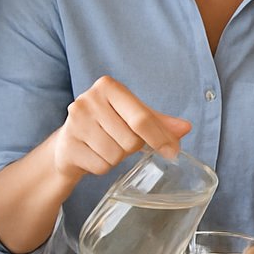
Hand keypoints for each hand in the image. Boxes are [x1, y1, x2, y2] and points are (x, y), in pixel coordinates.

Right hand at [52, 75, 191, 182]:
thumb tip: (185, 127)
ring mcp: (75, 122)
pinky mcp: (67, 145)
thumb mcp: (133, 118)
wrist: (69, 144)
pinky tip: (93, 155)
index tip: (171, 152)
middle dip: (131, 148)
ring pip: (116, 156)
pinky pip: (101, 167)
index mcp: (108, 86)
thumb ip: (159, 123)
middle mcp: (88, 99)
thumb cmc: (106, 126)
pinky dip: (102, 167)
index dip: (160, 138)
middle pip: (131, 140)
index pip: (142, 117)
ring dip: (116, 159)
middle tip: (119, 140)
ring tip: (104, 147)